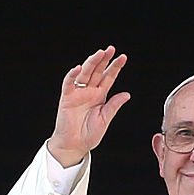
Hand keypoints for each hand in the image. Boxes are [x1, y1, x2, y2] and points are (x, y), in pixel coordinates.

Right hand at [47, 46, 129, 166]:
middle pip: (97, 71)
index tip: (123, 57)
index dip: (115, 67)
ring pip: (84, 74)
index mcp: (100, 96)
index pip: (109, 77)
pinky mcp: (67, 98)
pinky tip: (78, 68)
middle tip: (111, 49)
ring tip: (99, 53)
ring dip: (91, 63)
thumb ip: (114, 106)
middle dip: (104, 60)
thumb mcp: (105, 119)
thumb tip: (127, 94)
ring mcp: (78, 93)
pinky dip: (72, 75)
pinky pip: (69, 84)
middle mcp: (89, 92)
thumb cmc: (89, 135)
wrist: (75, 146)